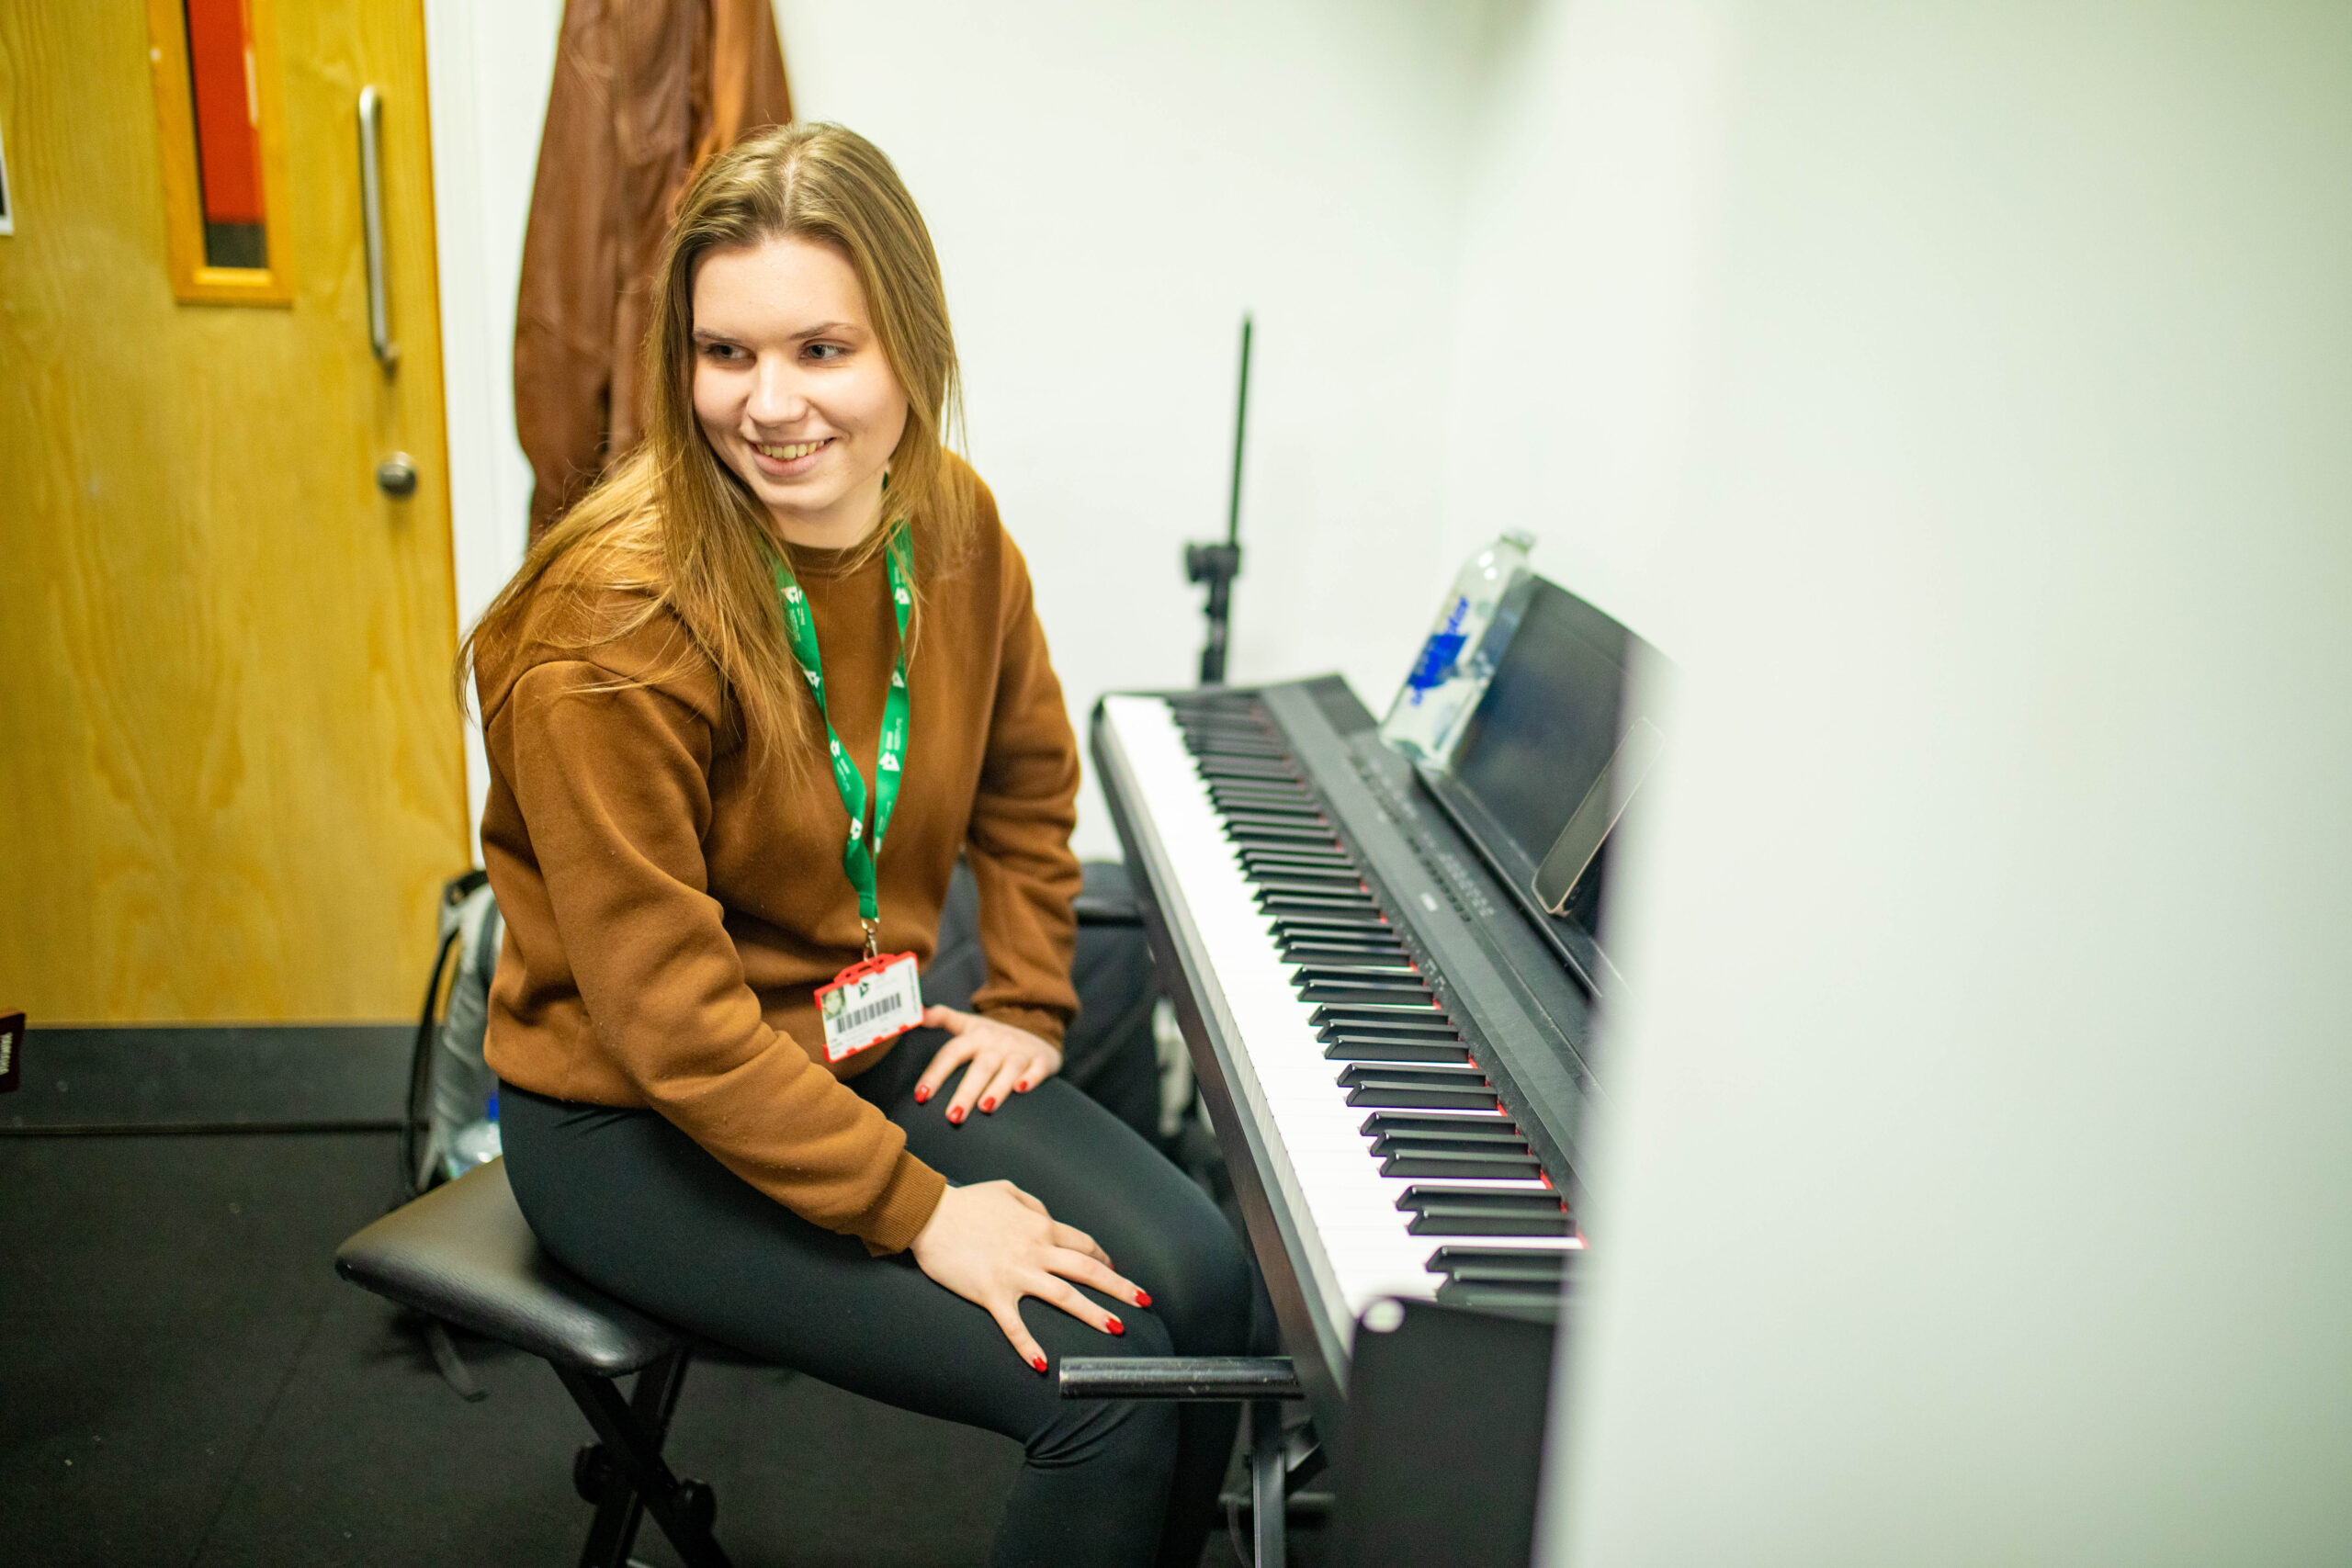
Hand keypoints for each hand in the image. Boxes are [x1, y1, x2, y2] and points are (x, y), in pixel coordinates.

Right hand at [907, 1180, 1150, 1368]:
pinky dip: (1029, 1345)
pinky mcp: (991, 1292)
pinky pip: (1014, 1324)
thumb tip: (1048, 1219)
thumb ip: (1033, 1206)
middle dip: (1119, 1287)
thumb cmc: (966, 1202)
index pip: (1083, 1245)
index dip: (1103, 1258)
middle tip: (1143, 1302)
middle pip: (1087, 1270)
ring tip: (1118, 1329)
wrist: (929, 1214)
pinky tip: (1043, 1364)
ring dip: (1093, 1313)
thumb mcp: (1007, 1191)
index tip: (1114, 1271)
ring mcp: (1015, 1273)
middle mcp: (1036, 1250)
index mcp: (1040, 1226)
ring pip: (1064, 1296)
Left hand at [913, 1006, 1063, 1123]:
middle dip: (966, 1091)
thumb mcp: (968, 1023)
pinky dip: (1031, 1078)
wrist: (1037, 1024)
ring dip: (997, 1088)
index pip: (952, 1053)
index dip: (936, 1073)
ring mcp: (1020, 1051)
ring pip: (1009, 1069)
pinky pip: (1038, 1068)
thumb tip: (918, 1013)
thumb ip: (943, 1017)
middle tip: (952, 1116)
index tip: (921, 1096)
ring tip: (985, 1108)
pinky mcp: (1042, 1060)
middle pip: (980, 1066)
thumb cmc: (994, 1036)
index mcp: (975, 1036)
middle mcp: (997, 1043)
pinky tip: (1022, 1089)